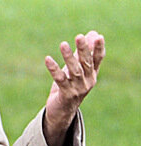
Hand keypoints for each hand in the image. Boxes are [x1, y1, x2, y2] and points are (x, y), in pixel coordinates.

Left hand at [43, 31, 104, 145]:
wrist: (62, 111)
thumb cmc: (70, 86)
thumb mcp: (77, 69)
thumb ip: (83, 53)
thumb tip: (92, 34)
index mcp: (92, 74)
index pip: (98, 59)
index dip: (98, 48)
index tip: (98, 37)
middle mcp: (88, 81)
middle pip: (86, 63)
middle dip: (83, 49)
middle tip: (79, 37)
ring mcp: (78, 89)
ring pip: (73, 71)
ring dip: (68, 57)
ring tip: (63, 44)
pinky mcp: (66, 94)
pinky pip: (59, 79)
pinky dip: (54, 69)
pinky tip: (48, 59)